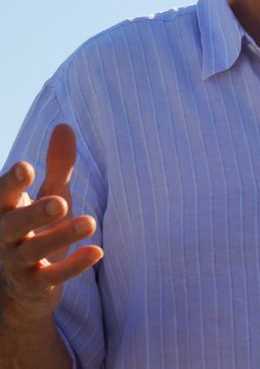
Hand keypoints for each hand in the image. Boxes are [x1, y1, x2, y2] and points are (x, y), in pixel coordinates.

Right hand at [0, 125, 102, 324]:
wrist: (22, 287)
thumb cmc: (37, 229)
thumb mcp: (49, 195)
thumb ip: (58, 166)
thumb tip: (64, 125)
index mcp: (5, 211)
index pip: (1, 195)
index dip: (11, 183)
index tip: (25, 166)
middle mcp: (5, 237)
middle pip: (13, 224)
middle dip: (35, 212)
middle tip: (61, 201)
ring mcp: (17, 263)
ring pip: (33, 251)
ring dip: (61, 237)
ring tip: (90, 222)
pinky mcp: (34, 286)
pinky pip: (50, 278)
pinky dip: (72, 266)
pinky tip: (97, 252)